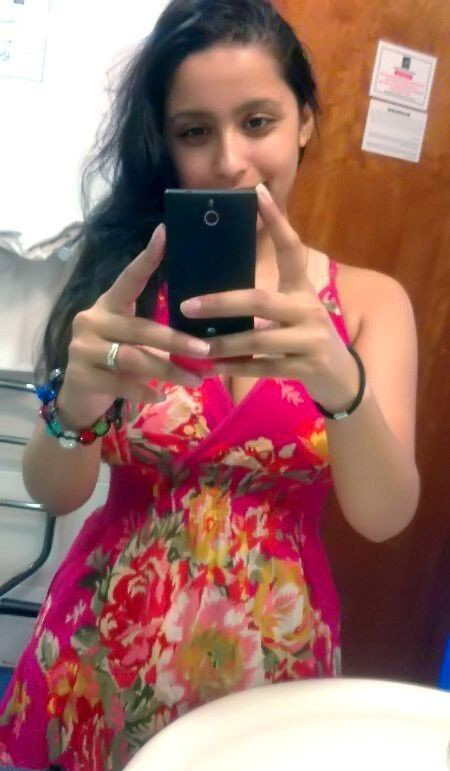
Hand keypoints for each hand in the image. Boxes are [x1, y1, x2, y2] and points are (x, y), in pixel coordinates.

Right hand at [57, 224, 209, 428]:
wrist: (78, 397)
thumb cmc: (113, 363)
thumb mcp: (131, 340)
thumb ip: (154, 334)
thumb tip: (203, 337)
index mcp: (107, 306)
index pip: (128, 279)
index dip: (147, 258)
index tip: (165, 233)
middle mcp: (92, 321)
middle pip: (140, 329)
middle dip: (176, 341)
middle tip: (205, 350)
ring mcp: (83, 348)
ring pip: (134, 358)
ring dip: (168, 370)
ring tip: (195, 380)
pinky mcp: (81, 375)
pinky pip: (120, 383)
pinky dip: (144, 390)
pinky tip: (160, 395)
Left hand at [180, 184, 359, 412]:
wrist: (341, 377)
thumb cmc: (308, 338)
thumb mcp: (295, 310)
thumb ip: (266, 299)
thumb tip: (217, 288)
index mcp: (302, 289)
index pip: (291, 249)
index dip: (276, 221)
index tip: (257, 192)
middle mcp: (308, 310)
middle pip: (259, 301)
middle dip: (221, 303)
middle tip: (188, 305)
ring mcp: (310, 340)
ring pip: (257, 340)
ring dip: (222, 343)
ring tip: (194, 344)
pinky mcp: (306, 368)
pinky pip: (263, 368)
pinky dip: (235, 368)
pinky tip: (212, 367)